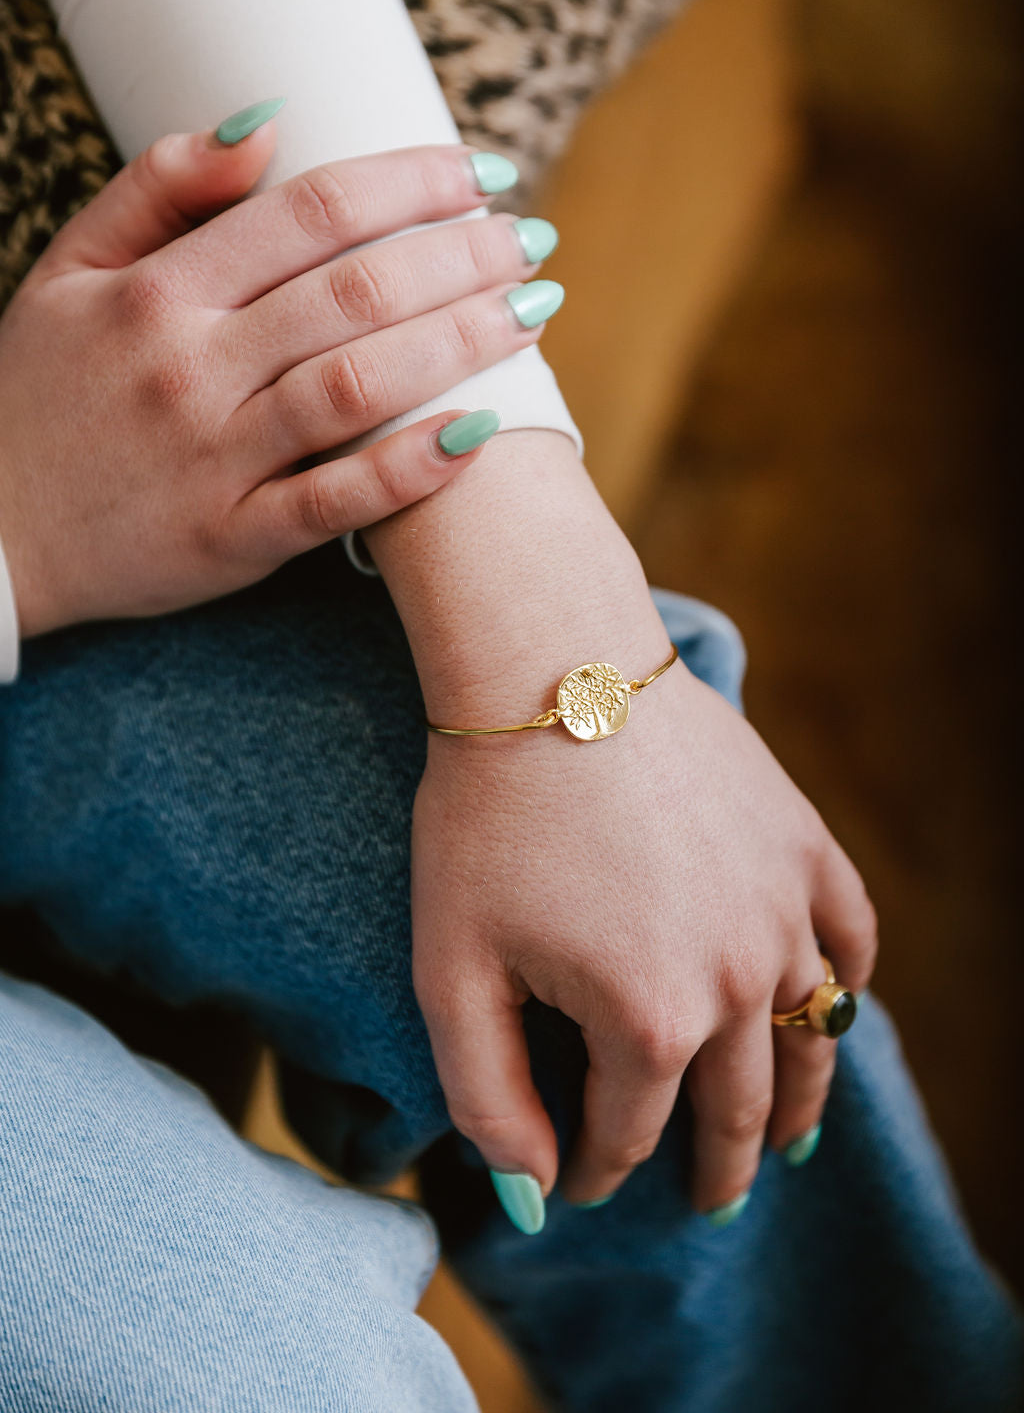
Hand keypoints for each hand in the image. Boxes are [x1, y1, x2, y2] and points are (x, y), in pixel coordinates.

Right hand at [0, 124, 550, 636]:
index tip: (480, 170)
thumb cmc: (42, 394)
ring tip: (533, 311)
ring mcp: (214, 459)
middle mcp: (190, 368)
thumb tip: (266, 121)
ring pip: (358, 385)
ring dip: (459, 342)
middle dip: (459, 256)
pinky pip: (337, 501)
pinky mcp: (233, 539)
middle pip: (353, 291)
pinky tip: (481, 432)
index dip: (409, 182)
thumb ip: (158, 189)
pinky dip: (411, 467)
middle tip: (530, 238)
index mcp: (158, 292)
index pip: (309, 212)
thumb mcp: (69, 271)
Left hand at [368, 433, 877, 1223]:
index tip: (576, 1183)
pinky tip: (828, 1001)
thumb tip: (533, 1192)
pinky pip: (850, 934)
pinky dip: (845, 980)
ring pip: (810, 1035)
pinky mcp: (802, 842)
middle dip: (716, 1167)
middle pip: (737, 1106)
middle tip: (706, 1201)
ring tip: (785, 1142)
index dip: (596, 1170)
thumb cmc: (484, 816)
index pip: (628, 1133)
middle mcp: (737, 977)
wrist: (550, 669)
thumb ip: (488, 1096)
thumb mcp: (453, 967)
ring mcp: (783, 907)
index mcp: (649, 1021)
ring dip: (798, 1100)